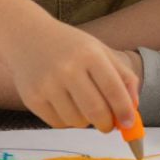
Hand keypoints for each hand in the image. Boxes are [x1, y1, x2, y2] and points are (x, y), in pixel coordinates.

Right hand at [4, 22, 140, 135]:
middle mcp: (67, 68)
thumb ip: (123, 76)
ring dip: (85, 121)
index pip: (114, 90)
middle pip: (96, 111)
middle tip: (108, 124)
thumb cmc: (70, 46)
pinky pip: (58, 124)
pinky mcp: (32, 98)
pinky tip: (64, 105)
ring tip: (81, 105)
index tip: (129, 124)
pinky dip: (67, 121)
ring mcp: (47, 84)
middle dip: (107, 124)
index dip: (124, 111)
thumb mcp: (100, 50)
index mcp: (89, 54)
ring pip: (77, 121)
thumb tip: (133, 110)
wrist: (26, 35)